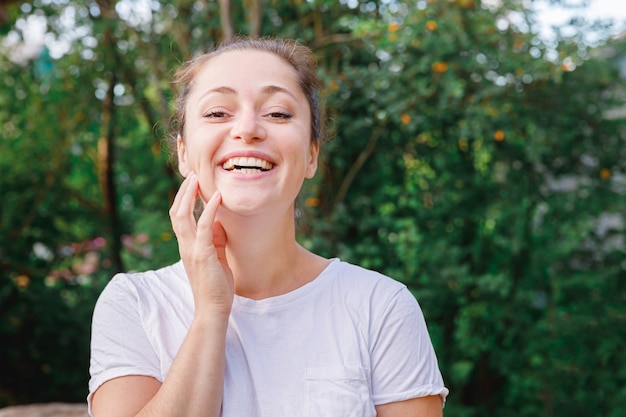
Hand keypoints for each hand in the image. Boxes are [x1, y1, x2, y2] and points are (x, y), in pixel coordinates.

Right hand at [169, 173, 233, 316]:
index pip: (179, 217)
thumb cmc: (217, 284)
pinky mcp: (203, 254)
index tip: (192, 183)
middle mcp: (185, 245)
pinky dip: (209, 210)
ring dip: (190, 195)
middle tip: (192, 174)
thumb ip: (214, 239)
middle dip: (183, 191)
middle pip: (176, 212)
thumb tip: (217, 221)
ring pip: (183, 216)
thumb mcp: (215, 256)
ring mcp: (191, 250)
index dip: (183, 198)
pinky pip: (204, 227)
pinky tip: (217, 197)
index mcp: (187, 246)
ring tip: (198, 178)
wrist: (214, 308)